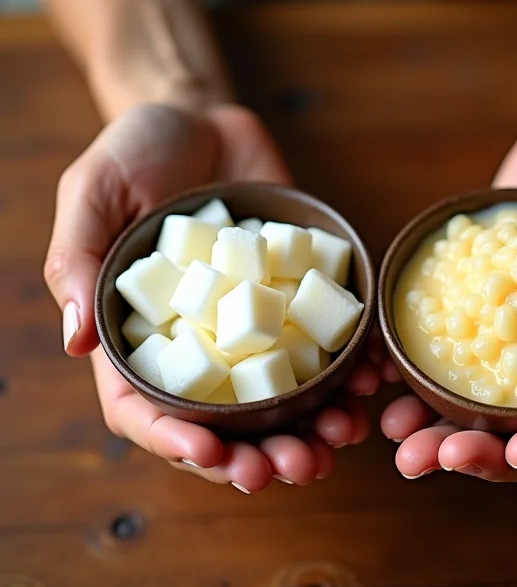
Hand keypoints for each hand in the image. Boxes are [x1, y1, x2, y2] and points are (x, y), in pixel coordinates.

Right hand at [45, 103, 377, 490]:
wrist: (202, 119)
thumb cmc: (135, 152)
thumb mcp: (93, 195)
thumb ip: (76, 262)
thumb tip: (76, 343)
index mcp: (142, 336)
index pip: (147, 410)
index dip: (174, 442)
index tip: (213, 456)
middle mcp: (201, 343)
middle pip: (223, 421)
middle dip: (258, 454)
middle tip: (295, 467)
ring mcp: (253, 325)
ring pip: (281, 399)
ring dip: (312, 428)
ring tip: (341, 439)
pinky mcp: (296, 297)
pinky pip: (324, 344)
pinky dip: (349, 370)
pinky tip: (371, 380)